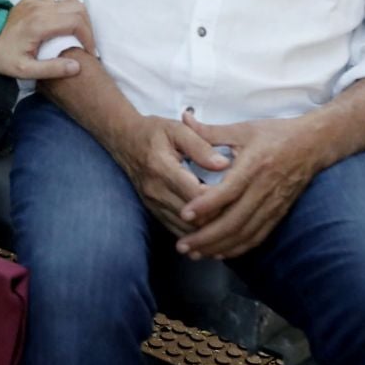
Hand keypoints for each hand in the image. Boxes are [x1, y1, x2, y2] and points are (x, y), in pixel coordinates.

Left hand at [0, 0, 92, 79]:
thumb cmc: (2, 58)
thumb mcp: (25, 71)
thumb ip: (52, 69)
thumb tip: (77, 66)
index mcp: (40, 24)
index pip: (76, 22)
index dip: (89, 37)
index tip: (89, 52)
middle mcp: (39, 7)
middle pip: (77, 8)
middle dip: (87, 26)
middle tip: (86, 43)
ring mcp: (34, 0)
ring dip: (79, 11)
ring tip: (79, 29)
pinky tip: (66, 5)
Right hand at [108, 112, 229, 237]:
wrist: (124, 140)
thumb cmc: (154, 132)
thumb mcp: (177, 129)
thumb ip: (201, 146)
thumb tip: (223, 164)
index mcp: (162, 168)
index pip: (195, 194)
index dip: (219, 199)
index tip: (239, 195)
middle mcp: (155, 190)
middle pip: (192, 217)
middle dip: (218, 218)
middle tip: (241, 213)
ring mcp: (152, 203)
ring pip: (185, 229)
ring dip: (208, 231)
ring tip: (231, 225)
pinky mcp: (153, 211)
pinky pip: (176, 230)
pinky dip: (195, 235)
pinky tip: (212, 232)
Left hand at [172, 112, 323, 259]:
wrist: (314, 144)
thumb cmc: (275, 134)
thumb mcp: (242, 128)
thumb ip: (211, 131)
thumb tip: (184, 119)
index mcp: (255, 165)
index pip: (229, 191)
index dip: (206, 205)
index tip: (184, 214)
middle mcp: (265, 188)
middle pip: (235, 220)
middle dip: (207, 237)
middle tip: (183, 246)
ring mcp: (274, 204)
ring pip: (245, 233)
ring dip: (219, 247)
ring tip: (194, 254)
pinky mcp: (279, 213)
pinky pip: (258, 236)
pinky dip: (238, 248)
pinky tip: (220, 253)